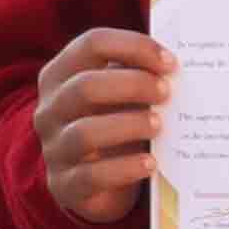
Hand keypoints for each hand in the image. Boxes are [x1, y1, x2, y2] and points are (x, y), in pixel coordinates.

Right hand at [31, 26, 170, 228]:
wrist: (94, 182)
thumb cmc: (114, 124)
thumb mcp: (120, 96)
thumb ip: (139, 76)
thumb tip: (179, 66)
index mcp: (61, 75)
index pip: (92, 44)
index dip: (134, 47)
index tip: (170, 62)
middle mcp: (49, 109)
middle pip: (85, 86)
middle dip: (133, 85)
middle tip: (166, 92)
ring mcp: (53, 148)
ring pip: (85, 132)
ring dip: (129, 125)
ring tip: (159, 126)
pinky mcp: (65, 185)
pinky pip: (92, 176)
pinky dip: (125, 168)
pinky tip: (150, 164)